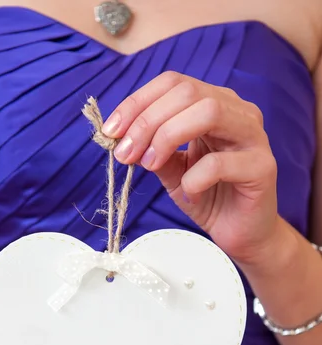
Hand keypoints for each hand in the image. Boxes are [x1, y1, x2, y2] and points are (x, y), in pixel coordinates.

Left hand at [102, 71, 278, 265]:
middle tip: (125, 153)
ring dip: (167, 137)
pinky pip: (219, 163)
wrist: (240, 232)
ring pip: (208, 112)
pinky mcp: (262, 167)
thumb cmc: (208, 195)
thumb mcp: (171, 169)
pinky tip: (189, 194)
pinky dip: (193, 178)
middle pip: (187, 92)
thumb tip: (119, 136)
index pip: (173, 83)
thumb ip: (150, 149)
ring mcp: (254, 137)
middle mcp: (238, 111)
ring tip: (150, 165)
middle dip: (147, 121)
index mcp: (216, 103)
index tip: (111, 131)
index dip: (137, 103)